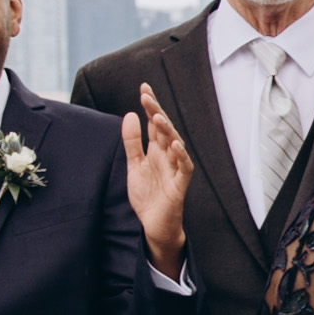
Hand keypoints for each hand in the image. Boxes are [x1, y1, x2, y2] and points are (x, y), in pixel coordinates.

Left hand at [120, 104, 194, 279]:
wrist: (153, 226)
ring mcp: (174, 170)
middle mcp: (167, 156)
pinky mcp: (179, 186)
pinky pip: (184, 168)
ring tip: (158, 117)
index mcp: (156, 150)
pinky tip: (175, 145)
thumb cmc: (147, 196)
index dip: (150, 106)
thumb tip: (129, 114)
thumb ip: (132, 142)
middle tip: (147, 96)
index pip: (154, 123)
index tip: (144, 88)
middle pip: (164, 130)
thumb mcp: (133, 166)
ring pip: (175, 145)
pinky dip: (181, 156)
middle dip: (157, 112)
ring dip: (168, 131)